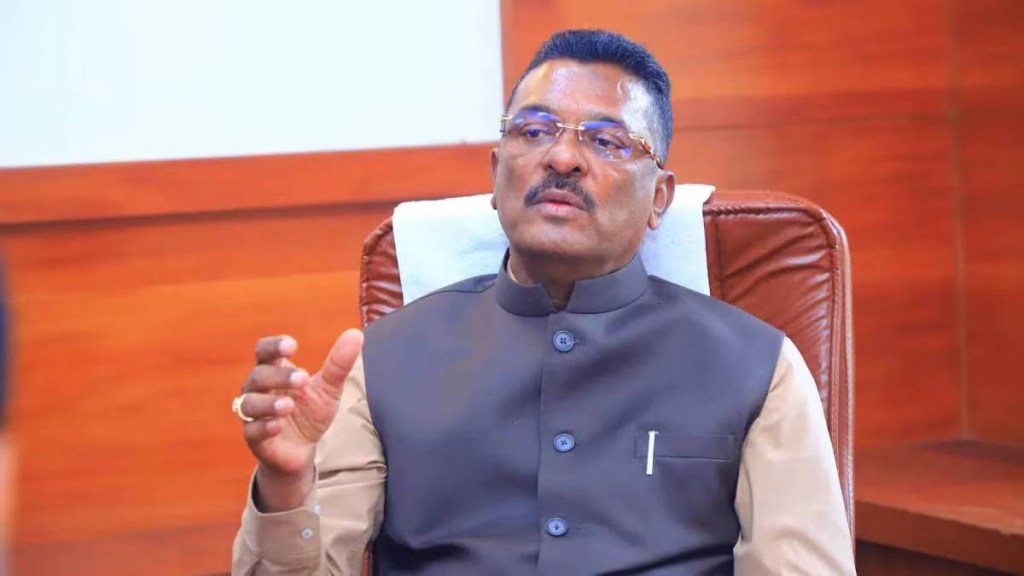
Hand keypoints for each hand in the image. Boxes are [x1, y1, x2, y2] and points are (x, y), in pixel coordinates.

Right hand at [238, 329, 363, 510]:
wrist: (302, 450)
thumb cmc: (310, 412)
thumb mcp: (329, 388)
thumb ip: (339, 363)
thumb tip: (356, 334)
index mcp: (274, 371)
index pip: (264, 351)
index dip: (274, 346)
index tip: (292, 346)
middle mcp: (258, 389)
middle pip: (259, 375)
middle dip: (279, 376)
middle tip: (303, 378)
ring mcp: (254, 414)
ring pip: (249, 403)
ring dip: (268, 402)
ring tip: (288, 405)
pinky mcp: (254, 438)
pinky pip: (252, 431)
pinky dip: (264, 427)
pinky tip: (278, 426)